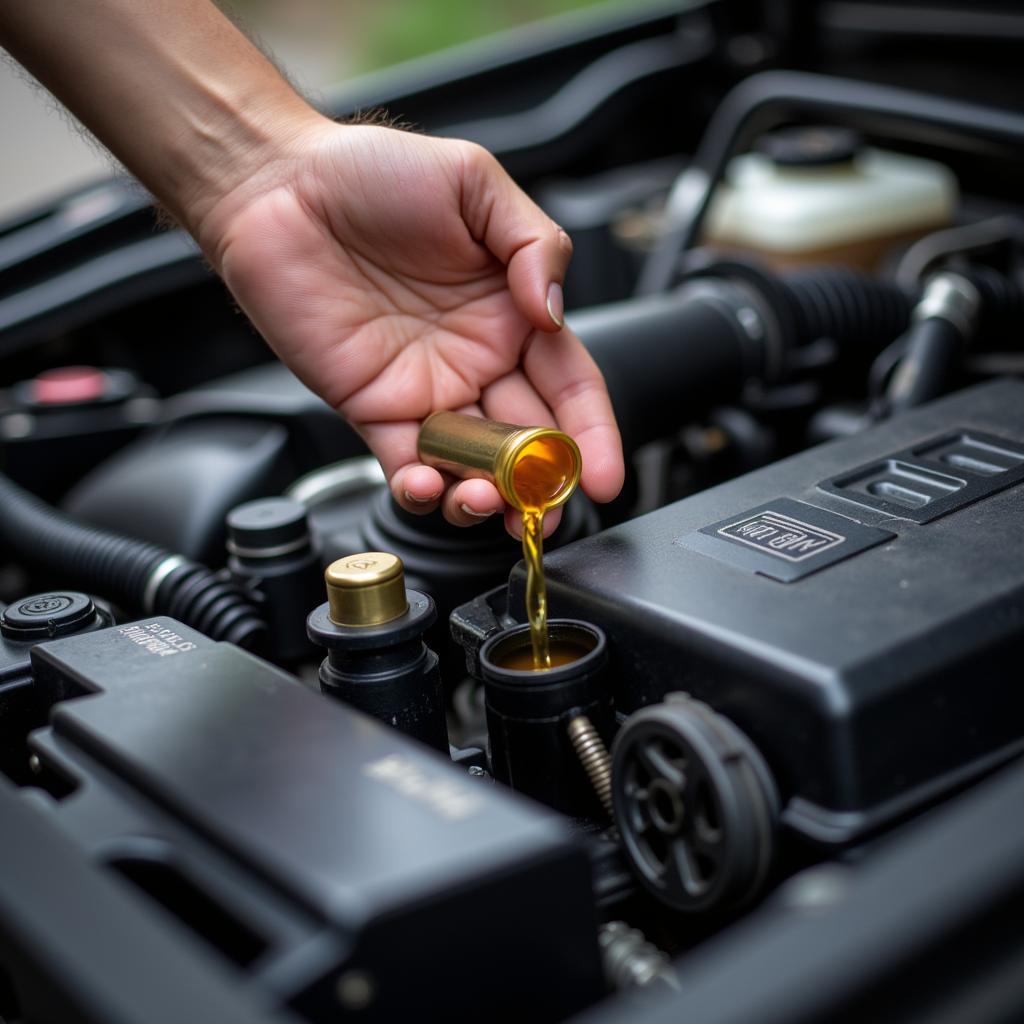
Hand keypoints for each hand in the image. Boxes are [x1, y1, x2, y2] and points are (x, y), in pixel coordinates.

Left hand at [196, 119, 623, 535]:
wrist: (278, 185)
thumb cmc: (373, 174)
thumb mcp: (475, 185)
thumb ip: (534, 245)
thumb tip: (555, 315)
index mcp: (512, 315)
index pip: (569, 387)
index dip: (592, 435)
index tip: (605, 475)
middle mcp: (475, 360)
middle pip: (527, 441)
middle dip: (544, 487)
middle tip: (548, 512)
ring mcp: (425, 390)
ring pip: (470, 466)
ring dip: (486, 498)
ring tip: (489, 502)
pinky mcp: (372, 407)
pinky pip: (404, 462)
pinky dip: (421, 488)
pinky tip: (430, 486)